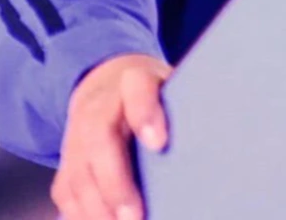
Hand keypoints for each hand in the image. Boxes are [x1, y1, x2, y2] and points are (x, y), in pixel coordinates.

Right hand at [52, 53, 171, 219]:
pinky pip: (66, 190)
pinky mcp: (67, 160)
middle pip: (100, 139)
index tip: (159, 143)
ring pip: (79, 171)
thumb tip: (219, 144)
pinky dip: (81, 213)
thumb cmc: (153, 96)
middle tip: (134, 216)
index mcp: (135, 79)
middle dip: (116, 182)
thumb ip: (187, 110)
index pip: (137, 87)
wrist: (105, 83)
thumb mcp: (173, 88)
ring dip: (97, 207)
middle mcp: (100, 104)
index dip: (145, 112)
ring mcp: (78, 132)